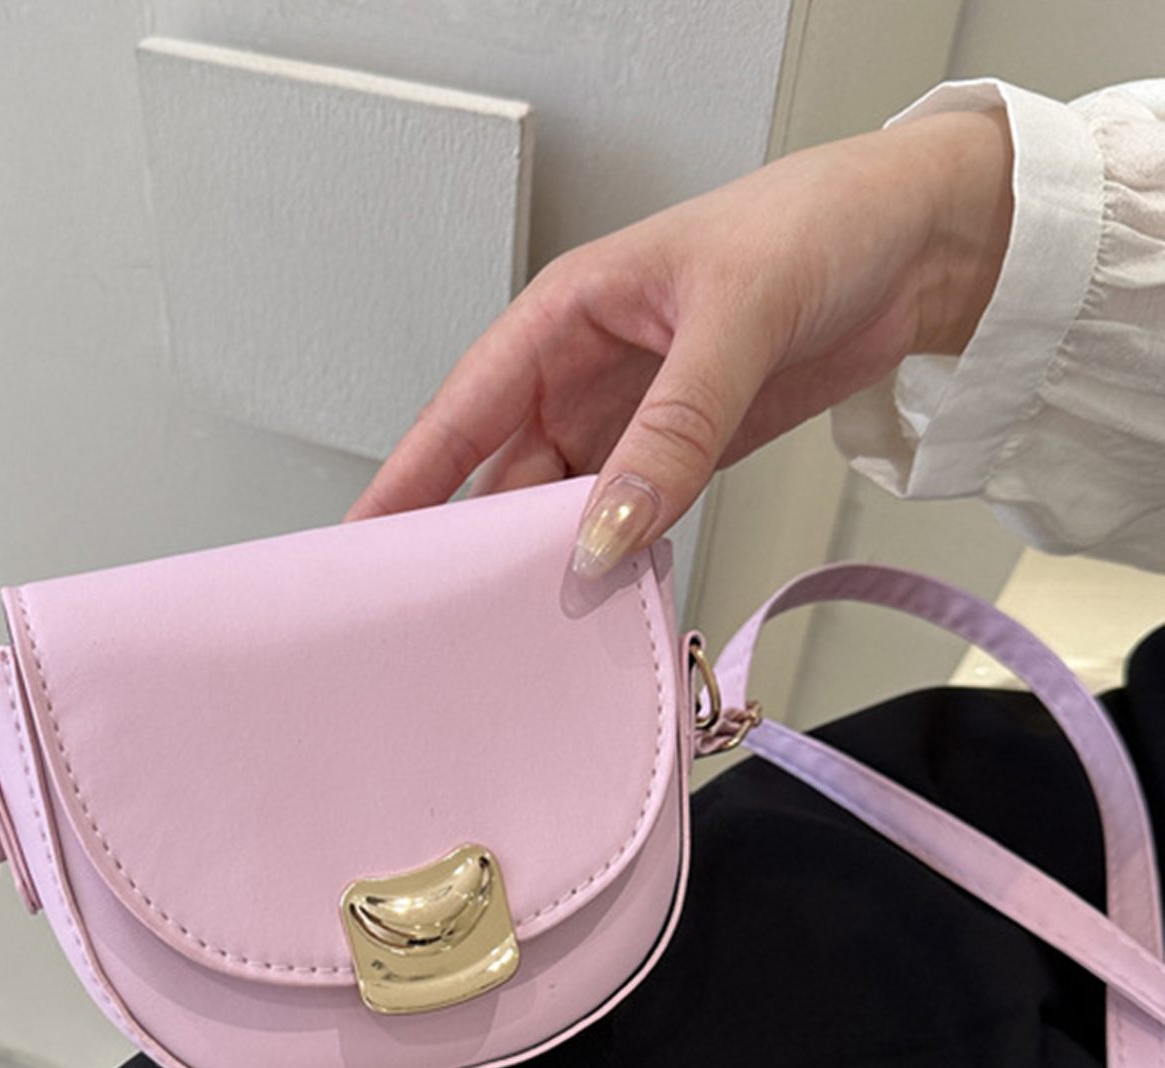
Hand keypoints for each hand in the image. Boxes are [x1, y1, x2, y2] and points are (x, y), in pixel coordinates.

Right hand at [346, 108, 1013, 575]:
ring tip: (532, 625)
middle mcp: (582, 375)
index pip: (462, 410)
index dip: (406, 481)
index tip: (360, 546)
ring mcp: (629, 421)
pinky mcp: (680, 455)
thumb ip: (672, 429)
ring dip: (553, 563)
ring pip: (563, 510)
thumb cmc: (818, 225)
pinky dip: (617, 561)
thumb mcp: (735, 318)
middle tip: (448, 617)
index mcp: (563, 317)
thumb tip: (606, 529)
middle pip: (503, 478)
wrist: (924, 243)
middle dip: (475, 544)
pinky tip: (610, 599)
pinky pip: (628, 520)